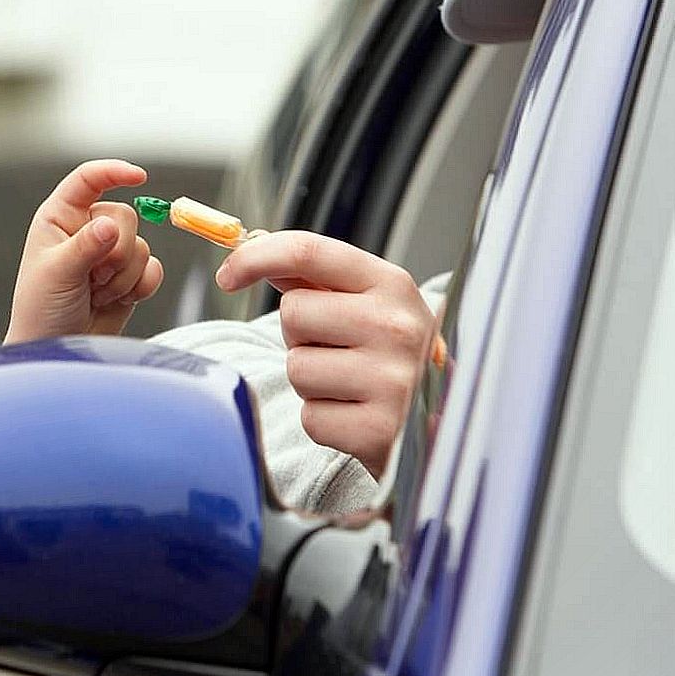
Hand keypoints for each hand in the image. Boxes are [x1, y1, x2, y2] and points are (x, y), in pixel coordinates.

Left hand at [4, 160, 164, 343]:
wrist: (57, 348)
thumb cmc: (41, 310)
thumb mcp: (56, 274)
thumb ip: (84, 247)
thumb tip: (109, 225)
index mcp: (59, 218)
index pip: (87, 180)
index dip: (113, 172)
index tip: (139, 176)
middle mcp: (86, 230)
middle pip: (126, 217)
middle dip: (115, 253)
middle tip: (92, 278)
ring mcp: (109, 254)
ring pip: (141, 246)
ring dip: (122, 277)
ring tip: (95, 294)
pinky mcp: (128, 277)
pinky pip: (153, 268)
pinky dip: (140, 286)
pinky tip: (117, 300)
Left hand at [216, 231, 434, 477]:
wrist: (447, 418)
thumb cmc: (393, 352)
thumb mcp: (370, 302)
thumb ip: (313, 275)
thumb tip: (253, 245)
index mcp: (392, 285)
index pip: (308, 252)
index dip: (255, 258)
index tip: (228, 275)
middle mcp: (397, 327)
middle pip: (293, 313)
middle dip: (301, 335)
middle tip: (338, 350)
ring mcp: (392, 380)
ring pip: (296, 368)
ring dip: (310, 381)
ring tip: (350, 384)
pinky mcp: (378, 430)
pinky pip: (309, 417)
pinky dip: (323, 420)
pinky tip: (356, 415)